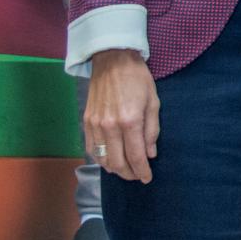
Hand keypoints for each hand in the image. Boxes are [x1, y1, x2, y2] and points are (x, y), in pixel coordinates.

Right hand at [86, 49, 160, 182]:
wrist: (112, 60)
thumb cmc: (138, 79)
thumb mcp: (153, 101)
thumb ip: (152, 130)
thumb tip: (150, 154)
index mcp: (130, 121)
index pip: (136, 156)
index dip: (142, 171)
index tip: (147, 178)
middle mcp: (110, 127)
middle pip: (117, 163)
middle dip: (129, 174)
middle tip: (138, 175)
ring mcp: (95, 125)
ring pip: (102, 159)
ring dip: (114, 169)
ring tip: (125, 169)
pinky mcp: (86, 122)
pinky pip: (91, 149)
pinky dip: (100, 158)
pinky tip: (110, 159)